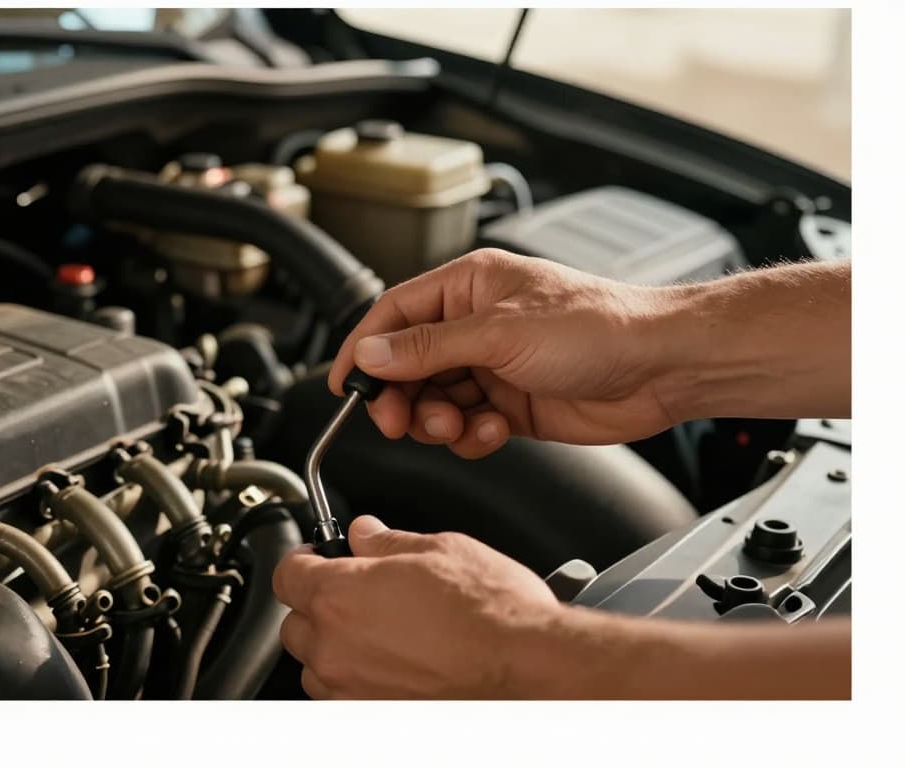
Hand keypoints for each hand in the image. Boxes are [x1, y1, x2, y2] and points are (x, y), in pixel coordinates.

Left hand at [272, 515, 562, 698]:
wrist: (527, 667)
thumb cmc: (491, 613)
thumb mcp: (440, 549)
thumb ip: (388, 542)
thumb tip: (365, 533)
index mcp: (340, 594)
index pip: (287, 573)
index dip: (303, 560)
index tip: (317, 557)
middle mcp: (335, 646)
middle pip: (296, 624)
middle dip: (319, 606)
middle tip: (358, 594)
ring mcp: (350, 689)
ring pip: (316, 668)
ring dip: (334, 649)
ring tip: (379, 635)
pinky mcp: (370, 716)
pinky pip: (343, 698)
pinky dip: (356, 682)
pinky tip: (393, 667)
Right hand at [328, 248, 681, 457]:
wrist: (661, 367)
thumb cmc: (598, 327)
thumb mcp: (498, 333)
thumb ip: (426, 347)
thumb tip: (371, 352)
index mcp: (468, 286)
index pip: (393, 315)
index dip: (363, 350)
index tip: (347, 386)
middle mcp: (476, 324)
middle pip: (407, 365)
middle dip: (401, 397)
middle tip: (400, 421)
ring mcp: (493, 366)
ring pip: (434, 401)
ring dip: (438, 421)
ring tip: (458, 425)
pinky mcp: (511, 405)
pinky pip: (467, 427)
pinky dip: (471, 436)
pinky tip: (494, 430)